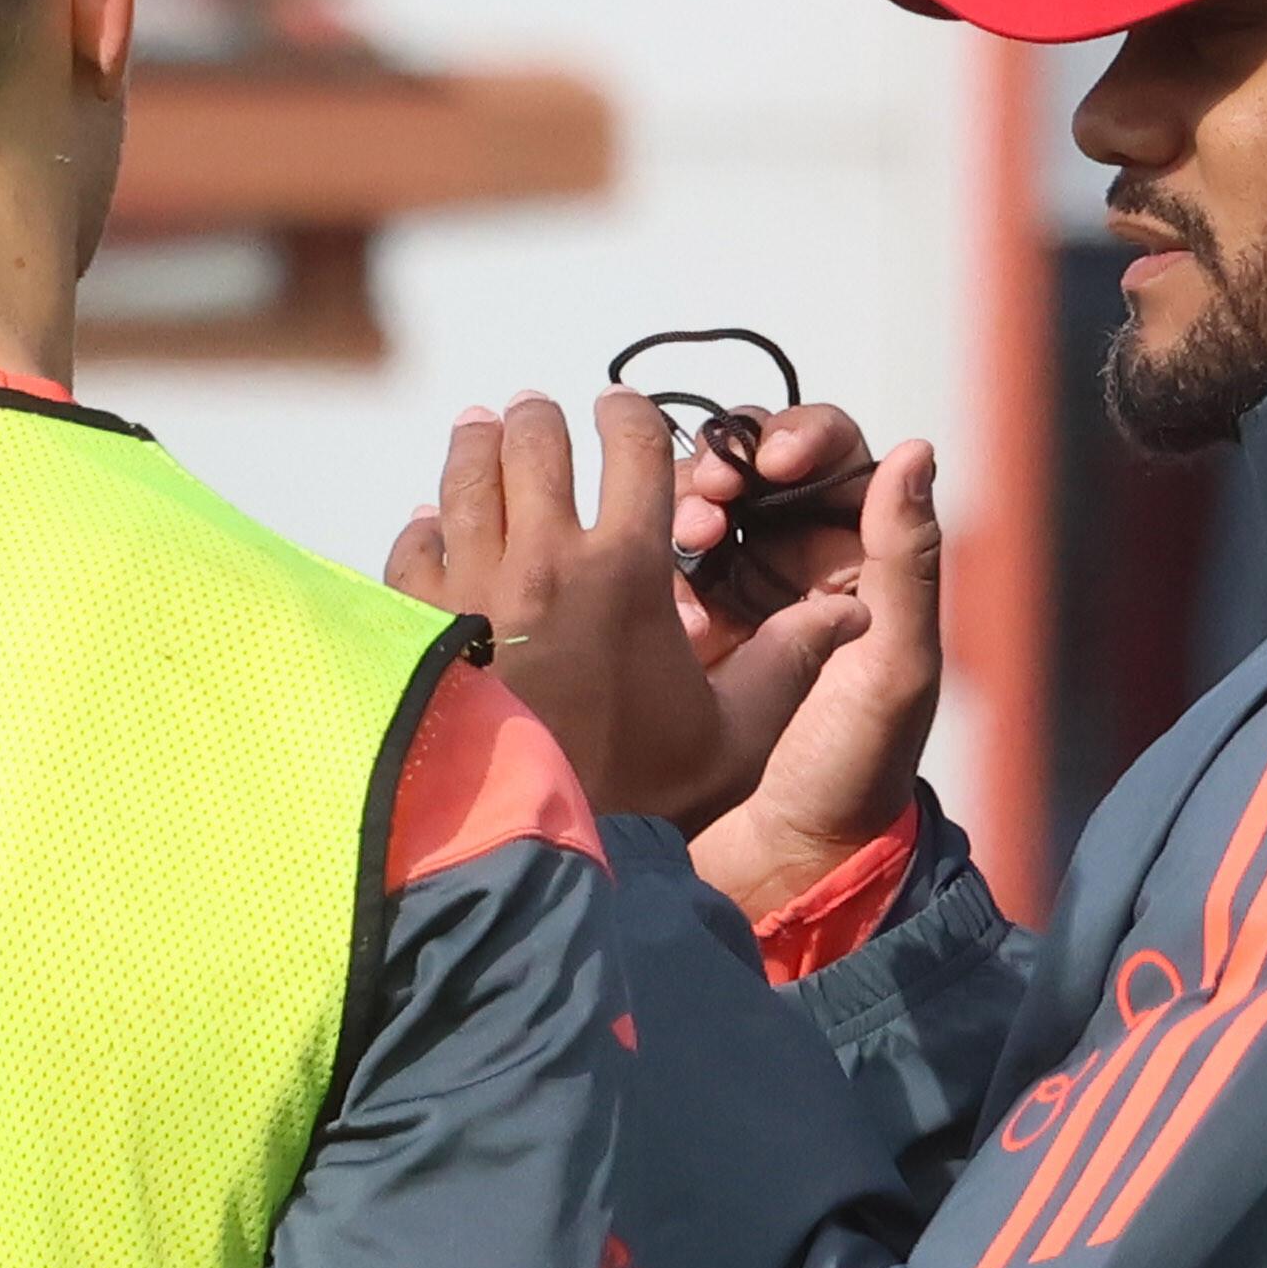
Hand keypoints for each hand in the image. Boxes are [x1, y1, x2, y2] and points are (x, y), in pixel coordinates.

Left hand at [387, 394, 864, 831]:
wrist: (528, 855)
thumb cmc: (635, 797)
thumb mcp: (732, 737)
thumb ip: (791, 664)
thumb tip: (853, 612)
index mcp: (629, 569)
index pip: (635, 445)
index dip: (630, 416)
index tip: (619, 412)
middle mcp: (547, 559)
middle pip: (536, 439)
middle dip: (542, 418)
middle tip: (539, 414)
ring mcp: (472, 585)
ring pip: (467, 474)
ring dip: (478, 444)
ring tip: (482, 431)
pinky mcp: (416, 620)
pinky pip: (413, 541)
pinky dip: (424, 526)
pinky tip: (433, 527)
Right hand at [680, 437, 946, 919]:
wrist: (784, 864)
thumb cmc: (854, 773)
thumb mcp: (893, 666)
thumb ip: (905, 559)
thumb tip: (915, 447)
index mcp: (864, 559)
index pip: (836, 457)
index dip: (801, 440)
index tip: (772, 467)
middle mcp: (800, 563)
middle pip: (754, 469)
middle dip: (726, 466)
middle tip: (708, 499)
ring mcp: (736, 594)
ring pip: (701, 507)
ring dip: (685, 504)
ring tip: (681, 536)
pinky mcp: (680, 629)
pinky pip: (657, 568)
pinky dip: (652, 565)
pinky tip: (662, 599)